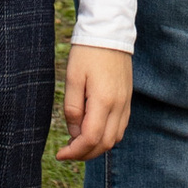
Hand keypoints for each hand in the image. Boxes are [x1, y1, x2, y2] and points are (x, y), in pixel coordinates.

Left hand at [58, 46, 131, 160]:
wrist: (109, 33)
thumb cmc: (87, 53)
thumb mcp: (73, 78)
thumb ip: (73, 108)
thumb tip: (75, 133)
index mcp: (104, 101)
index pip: (91, 138)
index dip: (75, 151)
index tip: (60, 154)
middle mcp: (119, 106)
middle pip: (105, 144)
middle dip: (85, 154)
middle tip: (67, 152)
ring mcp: (126, 103)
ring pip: (115, 138)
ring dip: (97, 147)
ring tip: (78, 144)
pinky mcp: (127, 99)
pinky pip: (120, 127)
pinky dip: (107, 137)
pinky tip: (93, 132)